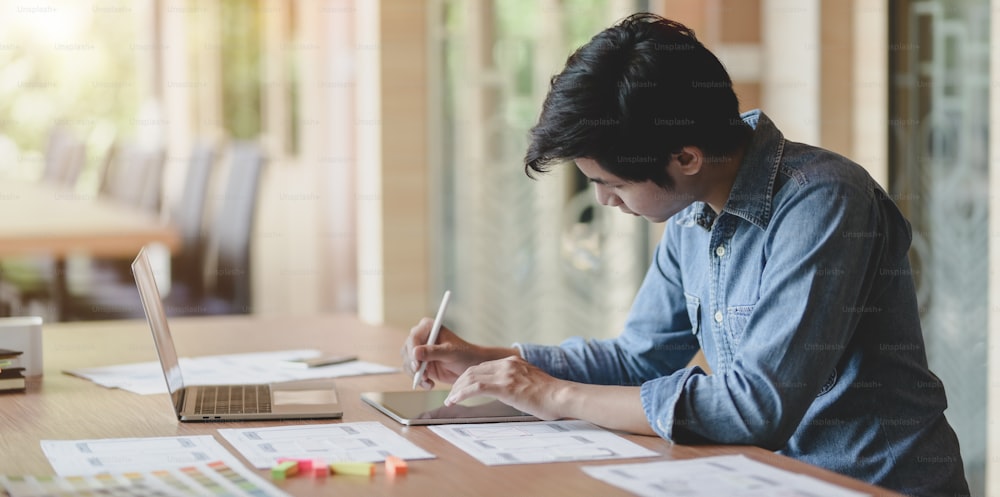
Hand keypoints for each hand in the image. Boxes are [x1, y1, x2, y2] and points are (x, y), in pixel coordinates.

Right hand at [402, 317, 512, 388]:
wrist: (470, 367)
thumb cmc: (465, 354)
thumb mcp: (451, 352)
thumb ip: (434, 352)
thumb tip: (415, 352)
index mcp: (428, 327)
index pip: (414, 337)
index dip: (413, 351)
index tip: (417, 365)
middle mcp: (421, 337)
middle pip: (407, 351)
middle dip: (413, 365)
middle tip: (422, 375)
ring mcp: (419, 351)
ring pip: (407, 363)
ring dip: (416, 375)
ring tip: (428, 381)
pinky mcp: (420, 363)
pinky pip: (412, 372)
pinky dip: (418, 380)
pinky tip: (429, 384)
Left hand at [443, 356, 568, 420]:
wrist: (562, 396)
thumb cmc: (551, 395)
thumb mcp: (531, 382)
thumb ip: (518, 382)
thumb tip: (511, 392)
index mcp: (513, 362)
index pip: (483, 366)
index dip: (468, 377)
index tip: (461, 387)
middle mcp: (507, 364)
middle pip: (473, 370)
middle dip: (459, 383)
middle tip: (452, 394)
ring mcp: (505, 374)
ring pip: (471, 377)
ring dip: (457, 389)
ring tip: (451, 400)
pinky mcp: (504, 386)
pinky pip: (475, 388)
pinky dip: (461, 394)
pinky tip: (455, 401)